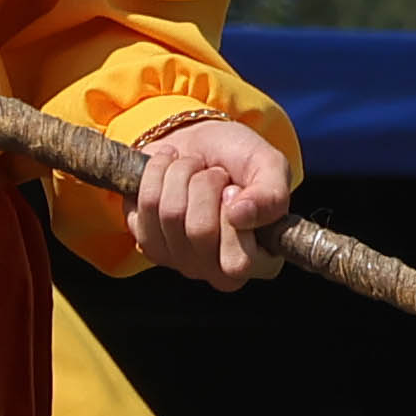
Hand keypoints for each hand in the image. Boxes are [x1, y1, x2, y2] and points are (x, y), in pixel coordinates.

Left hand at [128, 114, 291, 292]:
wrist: (200, 143)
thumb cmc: (240, 159)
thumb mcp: (269, 166)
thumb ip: (272, 195)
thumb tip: (241, 216)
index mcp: (261, 261)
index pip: (238, 261)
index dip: (231, 216)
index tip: (234, 188)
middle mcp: (221, 272)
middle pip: (200, 231)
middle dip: (205, 183)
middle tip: (214, 173)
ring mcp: (182, 262)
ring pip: (170, 215)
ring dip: (180, 174)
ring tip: (192, 169)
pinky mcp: (149, 245)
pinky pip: (143, 208)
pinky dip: (155, 175)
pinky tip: (169, 172)